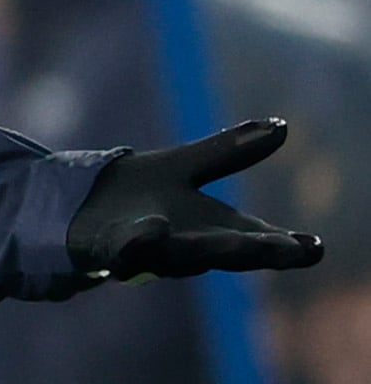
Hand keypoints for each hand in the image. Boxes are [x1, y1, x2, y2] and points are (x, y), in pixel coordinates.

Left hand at [67, 118, 323, 279]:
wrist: (67, 207)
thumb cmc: (132, 195)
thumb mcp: (182, 167)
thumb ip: (228, 152)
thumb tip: (281, 126)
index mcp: (206, 229)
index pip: (253, 239)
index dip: (283, 245)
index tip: (315, 248)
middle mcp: (181, 247)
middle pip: (223, 251)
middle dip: (255, 250)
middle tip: (292, 251)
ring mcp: (143, 253)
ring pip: (179, 257)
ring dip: (206, 250)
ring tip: (236, 243)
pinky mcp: (104, 251)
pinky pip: (124, 251)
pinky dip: (140, 242)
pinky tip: (154, 228)